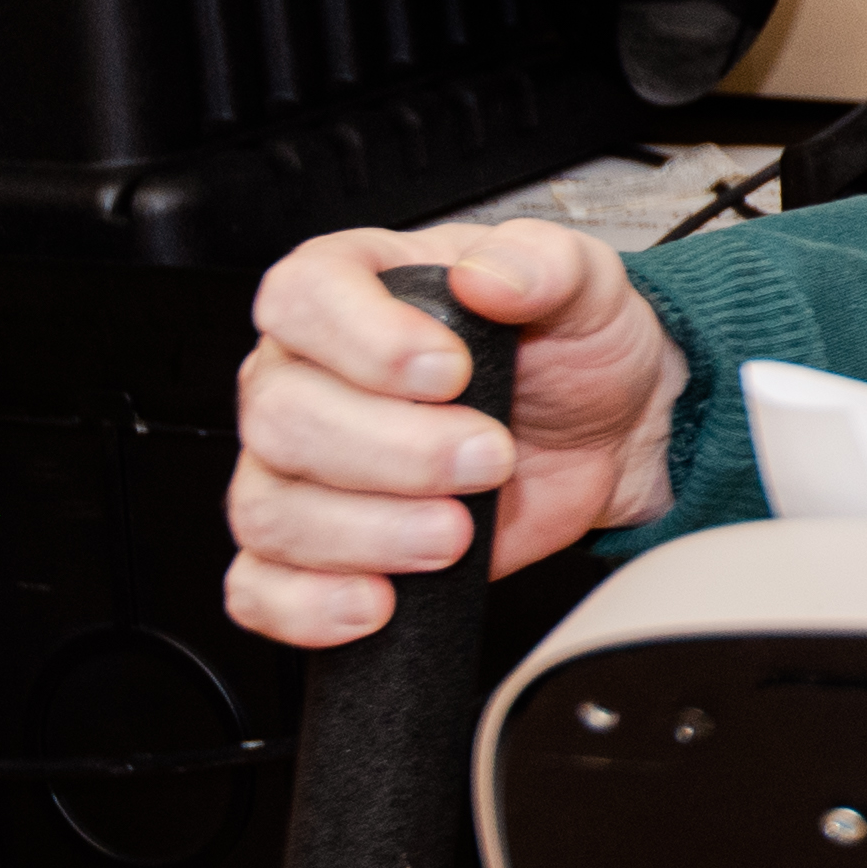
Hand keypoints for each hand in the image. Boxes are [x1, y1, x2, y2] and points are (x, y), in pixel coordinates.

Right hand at [225, 220, 685, 647]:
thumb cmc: (572, 347)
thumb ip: (544, 262)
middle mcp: (306, 375)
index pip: (300, 299)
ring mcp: (299, 468)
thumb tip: (487, 276)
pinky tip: (378, 601)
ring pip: (270, 509)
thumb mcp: (586, 283)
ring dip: (369, 534)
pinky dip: (307, 605)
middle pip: (282, 417)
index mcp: (351, 289)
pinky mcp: (314, 550)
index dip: (364, 340)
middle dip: (394, 451)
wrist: (607, 433)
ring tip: (457, 533)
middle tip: (487, 457)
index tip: (450, 373)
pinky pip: (259, 587)